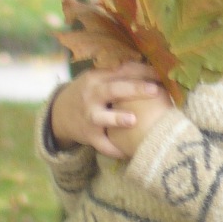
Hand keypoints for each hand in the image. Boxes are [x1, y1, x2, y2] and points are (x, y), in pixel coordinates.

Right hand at [50, 62, 166, 159]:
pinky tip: (128, 152)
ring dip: (117, 119)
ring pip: (102, 117)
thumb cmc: (90, 93)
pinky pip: (102, 144)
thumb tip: (153, 69)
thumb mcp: (97, 78)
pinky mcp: (89, 135)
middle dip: (134, 89)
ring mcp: (89, 116)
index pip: (120, 71)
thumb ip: (119, 74)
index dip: (142, 71)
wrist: (60, 113)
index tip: (161, 74)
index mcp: (97, 78)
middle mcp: (92, 95)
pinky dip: (114, 149)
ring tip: (133, 120)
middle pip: (113, 90)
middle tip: (155, 90)